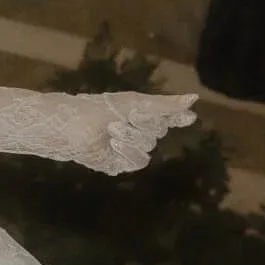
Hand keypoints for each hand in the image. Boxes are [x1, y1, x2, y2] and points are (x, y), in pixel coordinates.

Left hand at [58, 92, 198, 173]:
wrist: (71, 126)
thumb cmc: (97, 109)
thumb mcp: (133, 102)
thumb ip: (164, 104)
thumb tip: (194, 99)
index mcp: (139, 114)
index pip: (166, 117)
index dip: (177, 116)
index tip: (188, 117)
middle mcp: (137, 132)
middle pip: (158, 130)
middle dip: (144, 122)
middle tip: (127, 116)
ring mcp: (129, 149)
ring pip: (149, 145)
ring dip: (132, 136)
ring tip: (112, 130)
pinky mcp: (121, 164)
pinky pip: (139, 160)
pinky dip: (128, 151)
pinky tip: (114, 145)